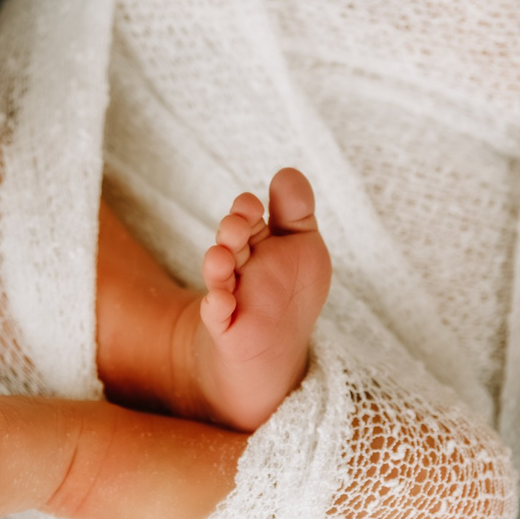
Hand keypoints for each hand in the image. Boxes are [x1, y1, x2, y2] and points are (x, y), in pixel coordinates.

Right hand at [188, 168, 329, 431]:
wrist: (275, 347)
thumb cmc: (290, 291)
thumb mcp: (303, 247)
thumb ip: (296, 211)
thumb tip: (286, 171)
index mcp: (256, 240)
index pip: (246, 217)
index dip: (246, 210)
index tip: (252, 205)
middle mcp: (238, 264)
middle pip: (229, 240)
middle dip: (232, 230)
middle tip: (237, 227)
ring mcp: (230, 294)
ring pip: (218, 274)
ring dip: (217, 263)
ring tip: (223, 257)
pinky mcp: (225, 327)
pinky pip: (216, 315)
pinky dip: (217, 307)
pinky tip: (222, 301)